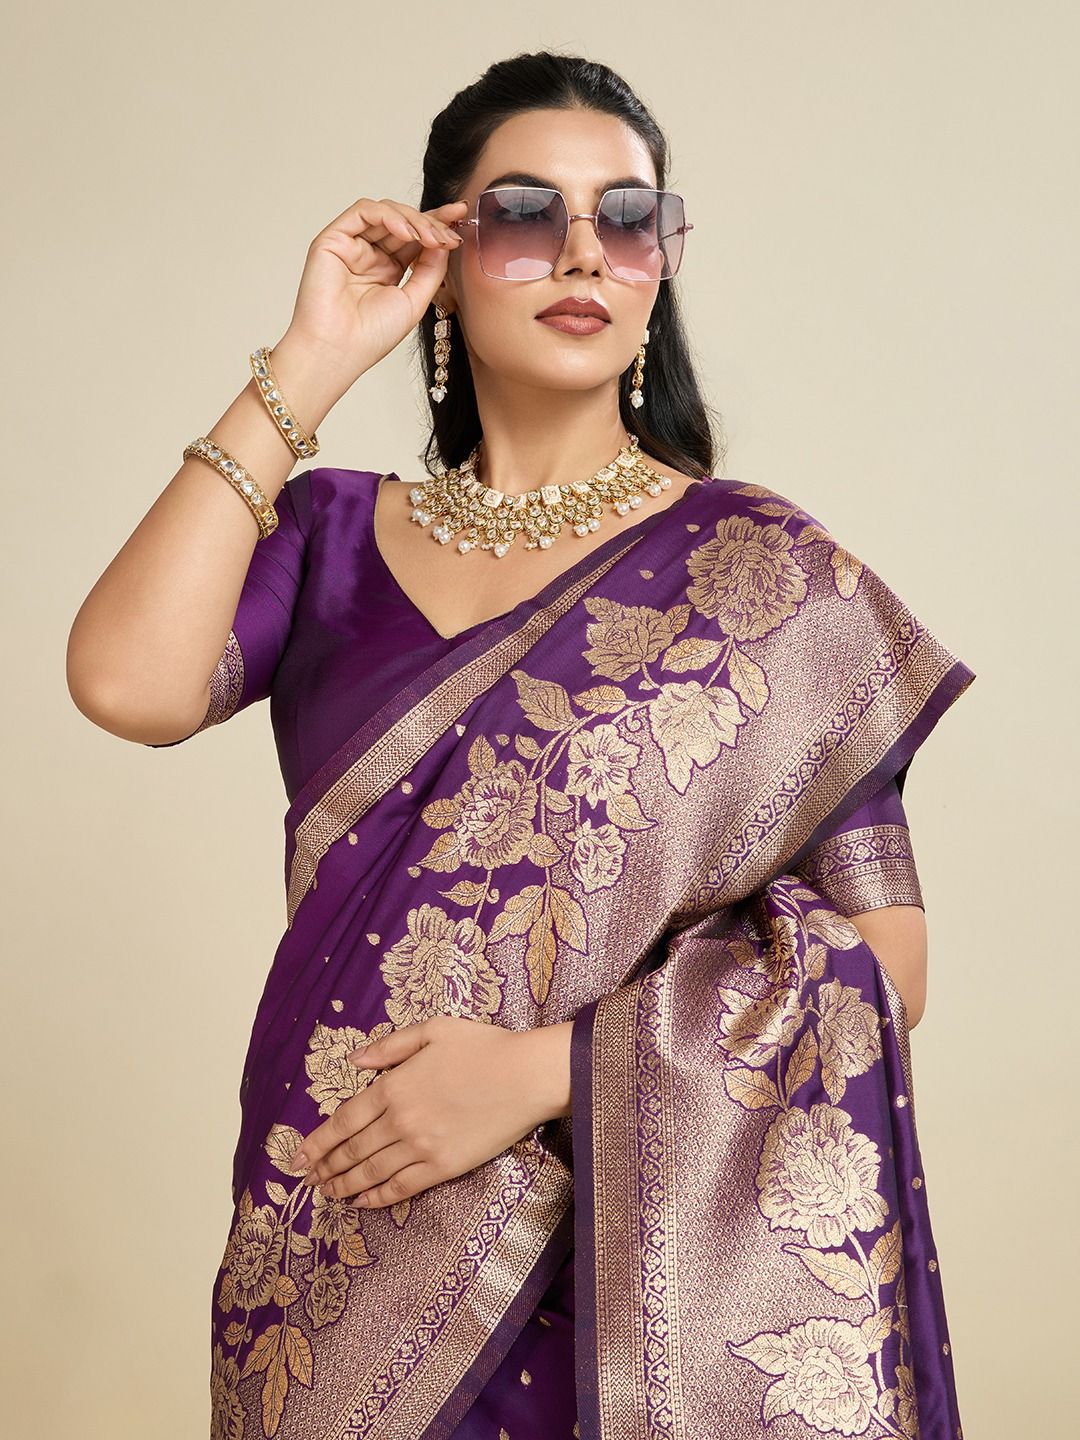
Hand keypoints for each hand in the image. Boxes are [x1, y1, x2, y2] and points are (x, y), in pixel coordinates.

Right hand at [282, 194, 467, 389]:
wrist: (339, 350)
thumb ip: (431, 269)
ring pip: (386, 212)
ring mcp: (351, 245)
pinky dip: (388, 215)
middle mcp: (369, 255)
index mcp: (388, 270)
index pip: (415, 238)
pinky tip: (406, 231)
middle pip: (403, 222)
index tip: (462, 215)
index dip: (438, 225)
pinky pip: (363, 212)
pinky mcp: (333, 239)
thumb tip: (445, 240)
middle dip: (431, 222)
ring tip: (431, 237)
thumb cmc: (371, 336)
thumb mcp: (414, 301)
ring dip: (413, 220)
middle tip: (450, 233)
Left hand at [286, 1015, 556, 1208]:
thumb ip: (390, 1046)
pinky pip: (402, 1187)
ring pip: (371, 1172)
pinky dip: (378, 1197)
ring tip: (328, 1193)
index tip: (299, 1156)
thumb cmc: (483, 1046)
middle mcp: (400, 1120)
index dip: (319, 1141)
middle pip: (352, 1150)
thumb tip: (353, 1060)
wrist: (526, 1076)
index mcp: (394, 1085)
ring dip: (344, 1184)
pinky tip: (363, 1201)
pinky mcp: (443, 1167)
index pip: (344, 1120)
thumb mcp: (433, 1030)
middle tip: (309, 1179)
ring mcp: (421, 1147)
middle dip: (326, 1166)